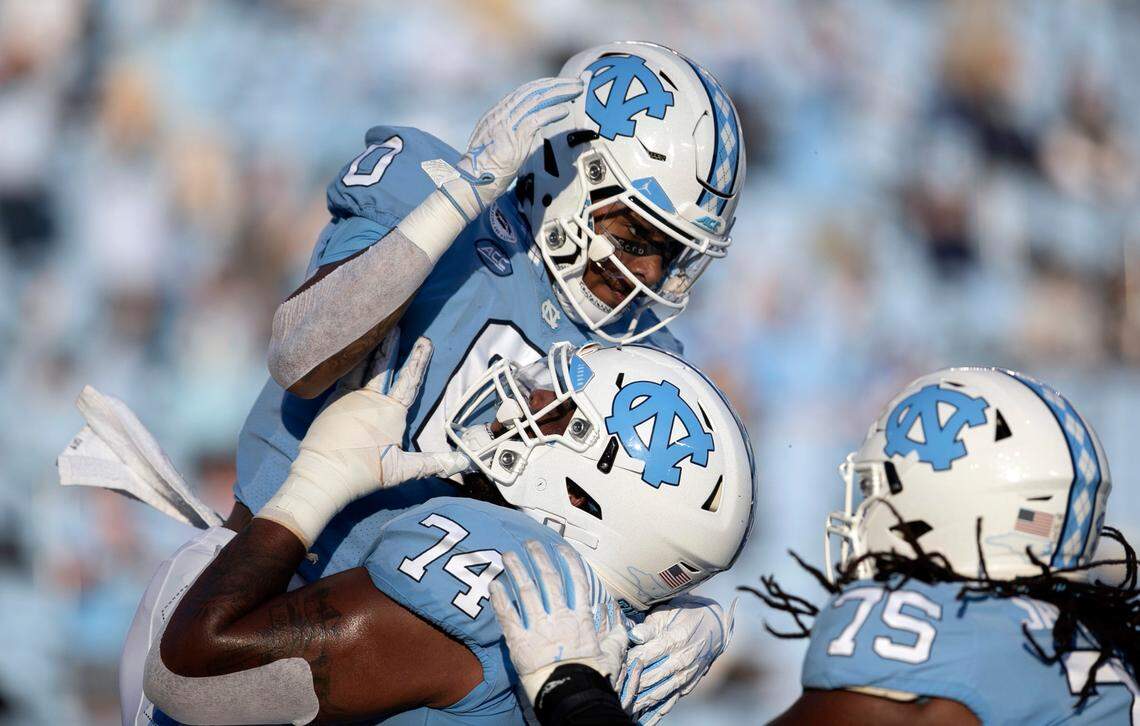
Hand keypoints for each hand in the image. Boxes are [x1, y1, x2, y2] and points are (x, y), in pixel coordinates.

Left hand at [259, 330, 469, 545]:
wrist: (323, 474)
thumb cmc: (363, 472)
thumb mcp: (402, 470)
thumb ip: (433, 463)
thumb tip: (463, 464)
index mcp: (391, 412)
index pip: (410, 380)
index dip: (419, 360)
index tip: (426, 341)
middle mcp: (370, 399)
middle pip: (384, 364)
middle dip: (391, 342)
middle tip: (395, 321)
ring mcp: (348, 397)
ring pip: (361, 364)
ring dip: (368, 346)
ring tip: (370, 328)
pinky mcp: (331, 401)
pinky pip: (342, 373)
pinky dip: (348, 360)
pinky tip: (345, 352)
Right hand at [432, 77, 582, 222]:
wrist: (471, 182)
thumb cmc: (485, 169)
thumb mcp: (498, 143)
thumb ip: (513, 132)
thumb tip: (531, 129)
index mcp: (496, 113)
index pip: (524, 92)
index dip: (545, 86)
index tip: (561, 86)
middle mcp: (500, 113)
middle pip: (532, 90)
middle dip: (556, 85)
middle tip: (576, 83)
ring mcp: (506, 124)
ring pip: (536, 99)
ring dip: (559, 93)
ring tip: (576, 90)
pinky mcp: (512, 137)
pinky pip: (536, 118)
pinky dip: (552, 112)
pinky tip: (564, 110)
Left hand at [490, 541, 626, 707]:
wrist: (570, 694)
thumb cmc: (591, 677)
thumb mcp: (610, 655)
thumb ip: (617, 639)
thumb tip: (625, 629)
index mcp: (581, 618)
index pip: (576, 582)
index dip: (568, 562)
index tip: (560, 548)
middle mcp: (559, 617)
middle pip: (548, 579)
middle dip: (538, 558)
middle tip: (529, 543)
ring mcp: (539, 627)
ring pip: (526, 591)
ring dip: (516, 570)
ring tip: (508, 555)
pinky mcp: (520, 641)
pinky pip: (508, 614)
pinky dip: (500, 598)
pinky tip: (494, 584)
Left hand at [618, 595, 735, 723]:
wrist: (716, 626)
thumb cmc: (686, 614)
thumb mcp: (667, 612)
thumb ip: (649, 626)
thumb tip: (633, 636)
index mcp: (674, 640)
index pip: (645, 655)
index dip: (627, 661)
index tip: (613, 665)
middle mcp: (681, 661)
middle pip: (651, 677)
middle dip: (631, 684)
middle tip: (613, 688)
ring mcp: (686, 675)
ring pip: (660, 692)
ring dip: (641, 700)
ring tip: (624, 704)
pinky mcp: (689, 684)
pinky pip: (672, 699)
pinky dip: (657, 708)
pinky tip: (644, 713)